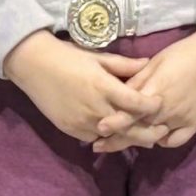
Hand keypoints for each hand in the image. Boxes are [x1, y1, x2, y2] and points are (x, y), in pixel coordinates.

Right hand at [4, 31, 159, 146]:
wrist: (33, 65)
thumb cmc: (68, 57)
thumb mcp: (98, 57)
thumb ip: (124, 65)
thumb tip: (148, 63)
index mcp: (104, 87)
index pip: (137, 103)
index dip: (152, 105)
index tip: (161, 104)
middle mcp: (95, 108)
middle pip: (129, 128)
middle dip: (148, 132)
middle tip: (162, 130)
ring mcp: (82, 121)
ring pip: (113, 137)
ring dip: (128, 137)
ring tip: (144, 137)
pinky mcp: (71, 129)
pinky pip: (94, 138)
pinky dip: (106, 137)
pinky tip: (116, 135)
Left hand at [95, 24, 195, 153]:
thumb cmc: (184, 53)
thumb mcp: (155, 62)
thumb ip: (137, 80)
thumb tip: (117, 93)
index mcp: (155, 91)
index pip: (129, 113)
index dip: (113, 123)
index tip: (99, 130)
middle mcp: (167, 109)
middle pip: (138, 130)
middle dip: (118, 139)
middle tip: (100, 145)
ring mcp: (182, 119)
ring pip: (155, 138)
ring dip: (138, 141)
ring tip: (122, 143)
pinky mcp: (195, 124)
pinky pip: (175, 140)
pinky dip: (163, 141)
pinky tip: (156, 137)